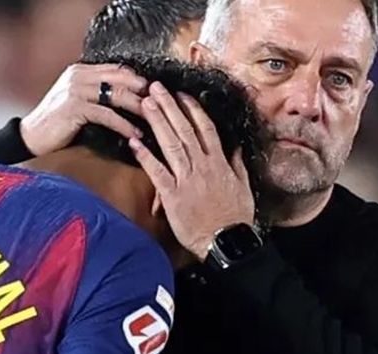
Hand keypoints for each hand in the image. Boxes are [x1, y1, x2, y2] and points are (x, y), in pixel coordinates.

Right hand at [20, 63, 147, 155]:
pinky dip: (124, 125)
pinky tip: (134, 134)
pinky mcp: (75, 108)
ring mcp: (76, 90)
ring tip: (153, 120)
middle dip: (143, 91)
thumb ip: (95, 94)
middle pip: (121, 77)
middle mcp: (78, 76)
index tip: (155, 92)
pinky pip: (107, 115)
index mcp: (80, 71)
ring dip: (138, 108)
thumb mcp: (76, 102)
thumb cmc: (56, 124)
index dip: (138, 79)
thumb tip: (125, 98)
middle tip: (161, 104)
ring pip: (117, 95)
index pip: (117, 69)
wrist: (30, 137)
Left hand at [129, 82, 255, 260]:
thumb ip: (237, 165)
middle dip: (169, 106)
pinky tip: (133, 142)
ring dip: (157, 122)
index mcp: (219, 163)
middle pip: (184, 130)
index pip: (204, 129)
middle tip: (155, 87)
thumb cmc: (235, 218)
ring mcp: (187, 179)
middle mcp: (202, 166)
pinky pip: (157, 171)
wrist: (226, 241)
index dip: (192, 110)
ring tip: (144, 103)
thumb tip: (236, 148)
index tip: (181, 94)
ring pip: (170, 144)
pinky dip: (145, 156)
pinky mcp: (173, 195)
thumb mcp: (243, 188)